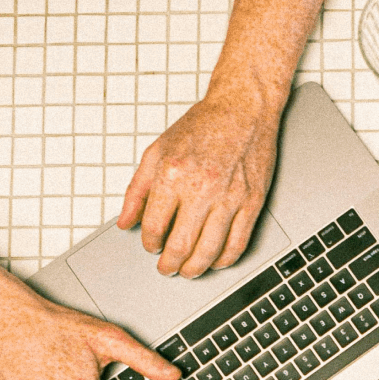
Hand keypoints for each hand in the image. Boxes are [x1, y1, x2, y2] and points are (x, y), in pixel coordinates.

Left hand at [118, 88, 280, 278]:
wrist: (243, 109)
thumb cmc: (203, 125)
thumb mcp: (157, 150)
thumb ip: (137, 190)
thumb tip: (125, 222)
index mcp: (173, 174)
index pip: (154, 226)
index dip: (149, 243)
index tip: (152, 246)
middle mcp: (202, 188)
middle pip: (180, 245)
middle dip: (169, 264)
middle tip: (167, 268)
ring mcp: (230, 197)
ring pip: (209, 251)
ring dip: (195, 268)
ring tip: (188, 271)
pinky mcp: (252, 201)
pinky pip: (238, 242)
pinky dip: (225, 259)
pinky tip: (217, 261)